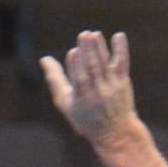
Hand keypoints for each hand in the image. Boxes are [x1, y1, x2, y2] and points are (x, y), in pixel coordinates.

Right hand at [40, 30, 137, 149]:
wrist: (116, 132)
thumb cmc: (85, 116)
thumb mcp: (66, 102)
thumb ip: (55, 79)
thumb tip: (44, 59)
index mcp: (82, 98)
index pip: (79, 79)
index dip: (76, 65)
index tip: (74, 52)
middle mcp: (98, 92)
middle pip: (93, 70)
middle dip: (89, 52)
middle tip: (85, 35)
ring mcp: (111, 87)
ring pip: (105, 65)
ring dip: (101, 49)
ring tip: (95, 34)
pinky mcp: (123, 83)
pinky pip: (122, 64)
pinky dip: (121, 50)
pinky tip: (119, 36)